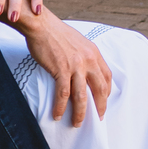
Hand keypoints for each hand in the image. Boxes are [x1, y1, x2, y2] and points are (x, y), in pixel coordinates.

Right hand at [24, 8, 111, 124]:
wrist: (41, 25)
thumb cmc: (56, 32)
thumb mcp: (78, 42)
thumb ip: (84, 55)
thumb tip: (83, 69)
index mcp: (93, 53)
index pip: (106, 76)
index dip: (106, 92)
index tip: (102, 102)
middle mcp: (88, 60)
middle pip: (99, 89)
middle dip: (99, 107)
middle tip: (96, 119)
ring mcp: (75, 65)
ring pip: (81, 96)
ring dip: (80, 113)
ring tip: (76, 123)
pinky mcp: (61, 69)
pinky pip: (63, 94)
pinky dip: (60, 107)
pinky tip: (57, 115)